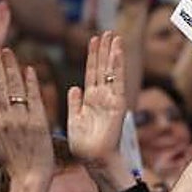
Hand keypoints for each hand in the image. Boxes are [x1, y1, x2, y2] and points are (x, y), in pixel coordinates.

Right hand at [0, 47, 52, 183]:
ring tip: (10, 54)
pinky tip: (30, 71)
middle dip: (1, 67)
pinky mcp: (39, 124)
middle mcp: (8, 118)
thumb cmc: (14, 163)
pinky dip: (32, 85)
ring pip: (16, 90)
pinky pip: (35, 100)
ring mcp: (23, 120)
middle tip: (0, 49)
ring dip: (13, 70)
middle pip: (3, 87)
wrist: (29, 178)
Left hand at [68, 32, 127, 167]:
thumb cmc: (84, 146)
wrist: (93, 160)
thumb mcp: (73, 120)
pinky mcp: (117, 105)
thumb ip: (74, 103)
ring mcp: (110, 100)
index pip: (92, 73)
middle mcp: (101, 97)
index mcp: (90, 100)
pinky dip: (118, 66)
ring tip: (114, 36)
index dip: (92, 56)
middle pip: (103, 68)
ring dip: (113, 53)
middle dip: (105, 50)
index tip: (94, 40)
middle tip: (108, 32)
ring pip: (111, 71)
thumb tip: (73, 87)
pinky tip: (117, 52)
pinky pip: (117, 81)